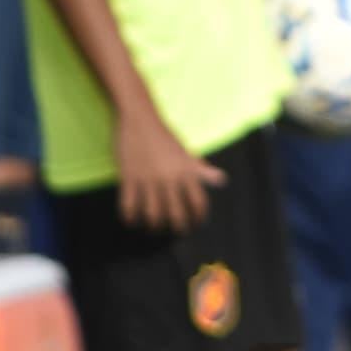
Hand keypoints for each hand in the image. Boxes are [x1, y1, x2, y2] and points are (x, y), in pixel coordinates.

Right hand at [115, 98, 220, 230]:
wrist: (140, 118)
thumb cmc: (164, 135)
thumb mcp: (186, 151)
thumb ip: (201, 169)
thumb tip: (221, 180)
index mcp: (186, 170)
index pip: (198, 201)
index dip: (199, 217)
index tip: (196, 224)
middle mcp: (169, 177)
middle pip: (176, 213)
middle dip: (178, 227)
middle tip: (176, 232)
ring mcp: (148, 178)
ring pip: (152, 214)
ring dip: (153, 226)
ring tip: (153, 228)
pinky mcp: (129, 177)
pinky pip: (129, 206)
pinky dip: (130, 218)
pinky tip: (132, 220)